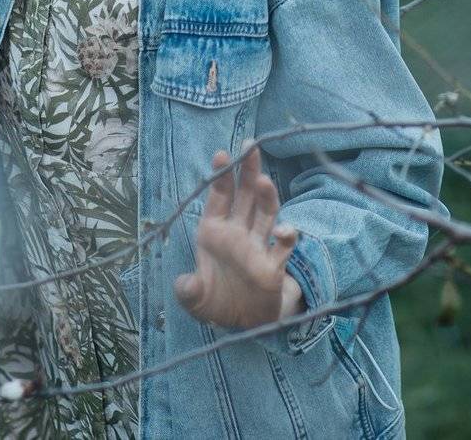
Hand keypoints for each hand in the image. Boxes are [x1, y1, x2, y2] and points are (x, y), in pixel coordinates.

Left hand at [173, 144, 304, 330]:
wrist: (241, 324)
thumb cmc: (215, 301)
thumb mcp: (195, 300)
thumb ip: (188, 291)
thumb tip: (184, 284)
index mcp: (214, 232)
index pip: (219, 197)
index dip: (221, 177)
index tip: (222, 154)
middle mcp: (237, 233)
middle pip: (245, 196)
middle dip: (247, 171)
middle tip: (250, 146)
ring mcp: (257, 246)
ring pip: (265, 213)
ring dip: (265, 196)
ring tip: (263, 181)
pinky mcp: (273, 265)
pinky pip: (283, 247)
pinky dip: (286, 236)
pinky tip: (284, 231)